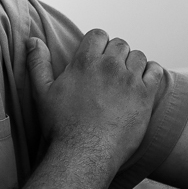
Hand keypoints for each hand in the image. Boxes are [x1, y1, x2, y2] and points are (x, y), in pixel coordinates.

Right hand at [26, 29, 162, 173]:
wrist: (84, 154)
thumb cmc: (61, 125)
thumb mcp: (42, 92)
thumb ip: (37, 62)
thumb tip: (33, 40)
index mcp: (85, 61)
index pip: (98, 34)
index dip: (98, 43)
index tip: (97, 57)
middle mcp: (109, 65)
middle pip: (120, 44)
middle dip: (115, 54)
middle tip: (110, 72)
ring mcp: (129, 80)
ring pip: (138, 56)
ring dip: (133, 63)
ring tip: (125, 79)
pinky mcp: (145, 96)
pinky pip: (155, 71)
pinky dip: (150, 73)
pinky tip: (142, 83)